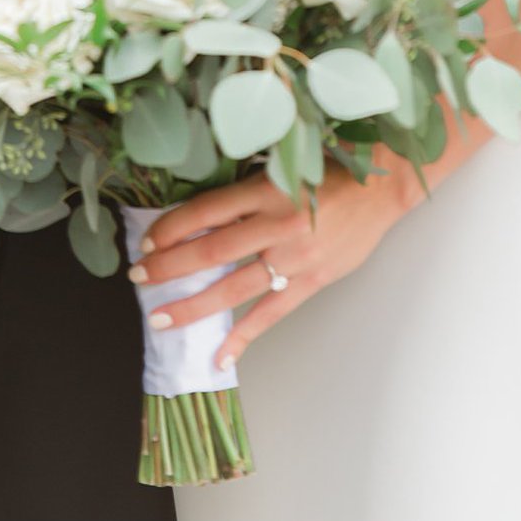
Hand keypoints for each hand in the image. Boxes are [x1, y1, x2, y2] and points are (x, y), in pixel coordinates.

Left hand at [130, 153, 422, 368]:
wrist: (382, 186)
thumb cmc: (330, 169)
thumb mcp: (284, 165)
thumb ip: (248, 189)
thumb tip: (202, 211)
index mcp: (267, 188)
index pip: (207, 211)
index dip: (173, 227)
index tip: (148, 240)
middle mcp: (277, 223)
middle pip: (212, 250)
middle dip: (170, 267)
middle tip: (139, 278)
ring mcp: (295, 256)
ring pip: (233, 287)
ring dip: (193, 304)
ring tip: (162, 318)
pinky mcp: (312, 281)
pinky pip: (270, 314)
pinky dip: (243, 337)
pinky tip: (220, 355)